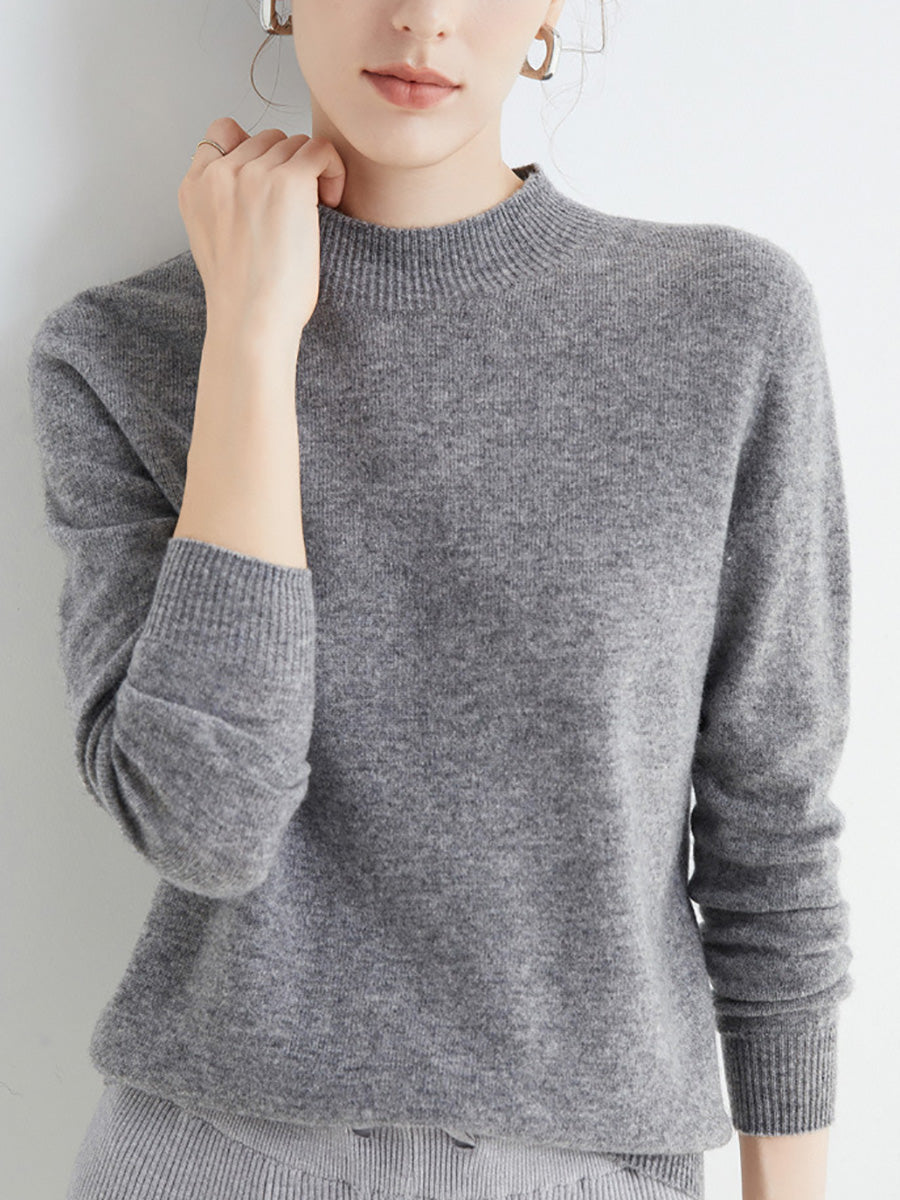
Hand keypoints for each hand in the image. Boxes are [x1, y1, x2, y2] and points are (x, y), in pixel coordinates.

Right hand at [178, 117, 346, 344]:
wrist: (251, 323)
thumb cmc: (243, 298)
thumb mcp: (214, 240)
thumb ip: (223, 203)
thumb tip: (256, 182)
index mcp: (194, 187)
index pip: (222, 133)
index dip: (254, 154)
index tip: (269, 192)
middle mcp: (219, 173)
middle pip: (266, 139)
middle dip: (287, 166)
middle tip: (298, 208)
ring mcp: (252, 174)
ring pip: (294, 143)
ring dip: (311, 171)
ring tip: (315, 210)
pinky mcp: (288, 182)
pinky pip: (320, 149)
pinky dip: (332, 169)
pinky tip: (331, 202)